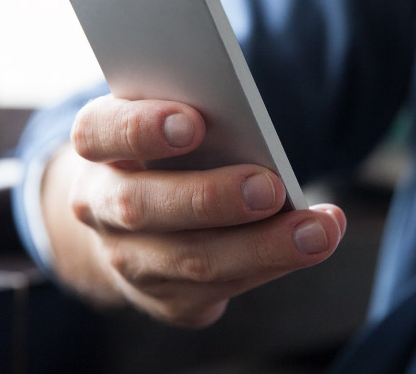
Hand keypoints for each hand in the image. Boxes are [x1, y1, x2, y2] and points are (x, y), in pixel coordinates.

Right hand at [41, 95, 345, 327]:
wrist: (133, 224)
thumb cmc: (164, 154)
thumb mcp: (167, 123)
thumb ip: (193, 117)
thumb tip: (250, 128)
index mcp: (97, 148)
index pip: (98, 133)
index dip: (141, 129)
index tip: (194, 122)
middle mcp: (100, 207)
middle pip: (140, 206)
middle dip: (209, 198)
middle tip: (270, 187)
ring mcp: (128, 259)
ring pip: (189, 260)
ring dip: (261, 246)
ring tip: (318, 229)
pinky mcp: (163, 298)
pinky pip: (218, 290)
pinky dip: (269, 265)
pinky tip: (309, 245)